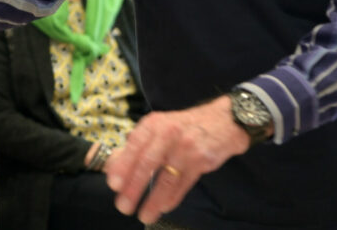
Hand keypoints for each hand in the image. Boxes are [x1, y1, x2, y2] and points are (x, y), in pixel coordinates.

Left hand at [105, 96, 249, 224]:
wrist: (223, 121)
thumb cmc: (183, 126)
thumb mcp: (159, 126)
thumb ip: (136, 146)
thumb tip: (113, 167)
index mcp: (154, 124)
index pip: (135, 145)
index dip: (123, 165)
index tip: (114, 184)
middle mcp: (169, 133)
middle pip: (148, 163)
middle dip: (134, 187)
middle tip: (124, 206)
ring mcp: (186, 148)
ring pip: (167, 178)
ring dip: (154, 200)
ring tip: (144, 215)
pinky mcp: (201, 161)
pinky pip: (184, 184)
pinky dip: (172, 197)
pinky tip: (163, 207)